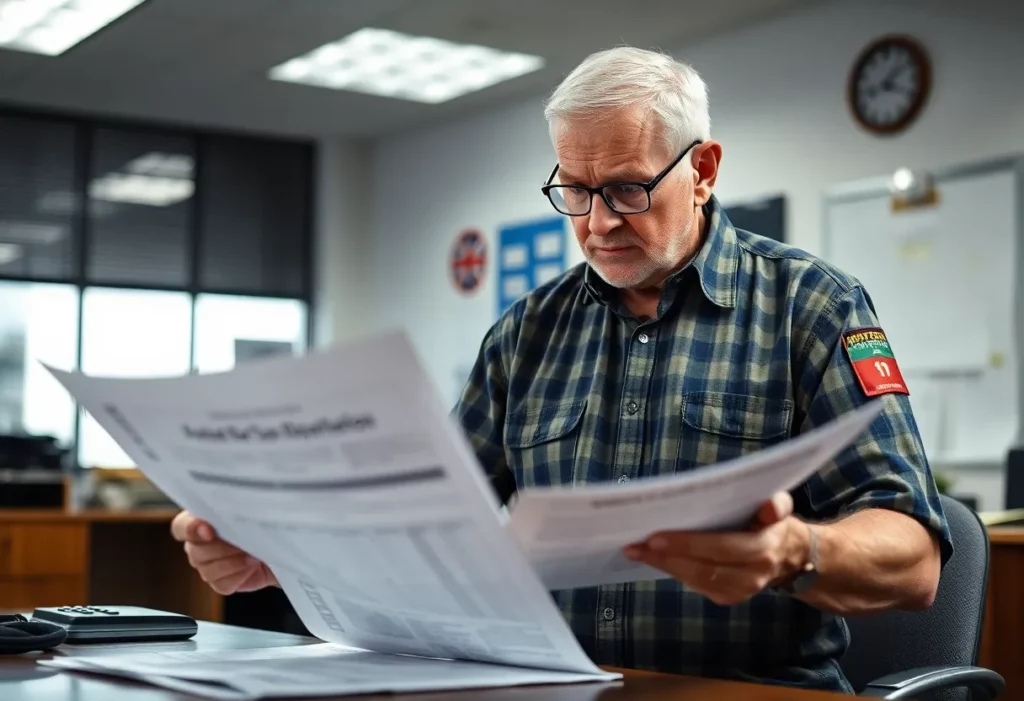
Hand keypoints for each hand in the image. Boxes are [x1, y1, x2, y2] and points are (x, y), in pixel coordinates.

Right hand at [171, 511, 278, 594]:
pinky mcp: (221, 582)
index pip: (181, 527)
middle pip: (196, 552)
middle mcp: (199, 543)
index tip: (209, 531)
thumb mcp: (252, 510)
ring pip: (208, 570)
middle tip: (244, 542)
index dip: (190, 529)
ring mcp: (207, 565)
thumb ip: (235, 509)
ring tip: (253, 553)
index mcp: (200, 519)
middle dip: (223, 548)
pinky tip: (251, 566)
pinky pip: (222, 583)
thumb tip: (233, 509)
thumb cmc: (266, 522)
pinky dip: (240, 575)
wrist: (284, 545)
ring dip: (234, 562)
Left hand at [623, 491, 810, 606]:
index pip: (720, 547)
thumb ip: (777, 504)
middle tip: (633, 545)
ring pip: (694, 579)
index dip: (687, 543)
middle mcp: (751, 575)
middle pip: (701, 568)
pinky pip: (695, 585)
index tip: (655, 537)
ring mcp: (739, 591)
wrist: (789, 559)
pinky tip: (653, 559)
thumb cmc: (774, 525)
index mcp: (762, 549)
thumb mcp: (781, 509)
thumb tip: (770, 506)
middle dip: (665, 557)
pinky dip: (673, 571)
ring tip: (635, 551)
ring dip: (663, 565)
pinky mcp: (727, 598)